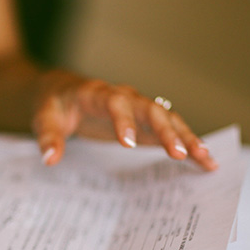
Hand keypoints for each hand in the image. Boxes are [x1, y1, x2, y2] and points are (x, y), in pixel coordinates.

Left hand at [32, 70, 217, 169]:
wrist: (63, 90)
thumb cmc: (54, 104)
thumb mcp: (43, 117)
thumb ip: (48, 137)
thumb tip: (49, 159)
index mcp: (97, 93)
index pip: (114, 103)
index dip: (123, 120)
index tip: (128, 143)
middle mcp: (124, 97)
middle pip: (150, 109)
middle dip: (166, 130)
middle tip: (179, 154)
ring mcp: (138, 109)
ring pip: (167, 119)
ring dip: (186, 137)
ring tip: (206, 158)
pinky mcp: (145, 122)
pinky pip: (170, 130)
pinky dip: (187, 143)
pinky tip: (205, 160)